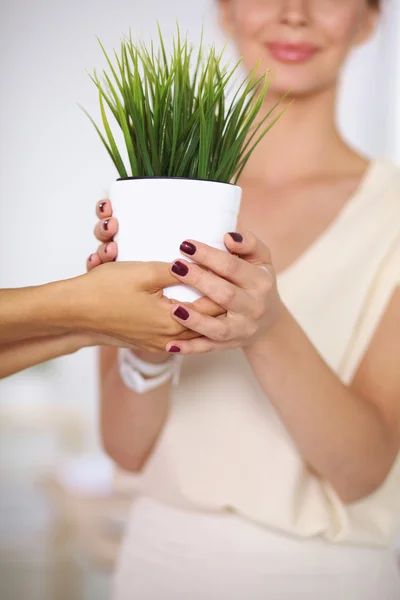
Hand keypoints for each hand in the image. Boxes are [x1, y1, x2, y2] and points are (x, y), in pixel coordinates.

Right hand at [83, 199, 224, 351]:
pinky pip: (177, 334)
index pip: (212, 307)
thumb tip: (198, 266)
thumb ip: (176, 271)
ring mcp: (157, 343)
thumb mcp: (144, 273)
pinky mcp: (147, 343)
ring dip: (204, 315)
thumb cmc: (106, 290)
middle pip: (206, 322)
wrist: (75, 313)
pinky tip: (190, 310)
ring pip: (192, 330)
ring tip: (218, 298)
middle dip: (219, 304)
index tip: (234, 277)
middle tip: (232, 287)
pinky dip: (187, 322)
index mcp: (172, 320)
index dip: (224, 289)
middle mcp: (168, 337)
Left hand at [165, 232, 282, 353]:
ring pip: (218, 328)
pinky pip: (208, 348)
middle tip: (175, 266)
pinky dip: (189, 348)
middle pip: (225, 295)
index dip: (209, 256)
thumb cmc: (257, 282)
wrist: (269, 322)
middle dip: (199, 280)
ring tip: (174, 308)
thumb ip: (249, 244)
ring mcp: (241, 329)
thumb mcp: (261, 260)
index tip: (186, 245)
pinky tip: (170, 345)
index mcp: (260, 282)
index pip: (233, 267)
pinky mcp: (229, 345)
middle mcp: (253, 307)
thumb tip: (228, 237)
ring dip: (195, 320)